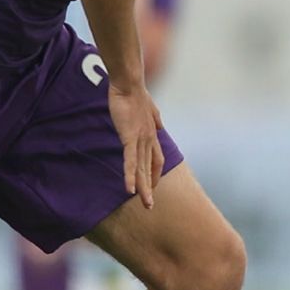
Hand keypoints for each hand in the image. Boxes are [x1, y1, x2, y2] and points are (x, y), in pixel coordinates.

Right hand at [108, 85, 164, 208]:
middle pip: (150, 169)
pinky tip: (128, 190)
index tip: (151, 185)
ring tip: (145, 204)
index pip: (156, 160)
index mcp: (152, 134)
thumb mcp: (149, 108)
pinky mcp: (130, 138)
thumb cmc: (136, 93)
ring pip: (141, 169)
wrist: (130, 84)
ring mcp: (141, 140)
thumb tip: (161, 126)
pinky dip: (130, 176)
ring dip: (143, 188)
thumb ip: (155, 118)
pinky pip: (130, 161)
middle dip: (150, 188)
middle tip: (150, 205)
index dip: (154, 174)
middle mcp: (149, 140)